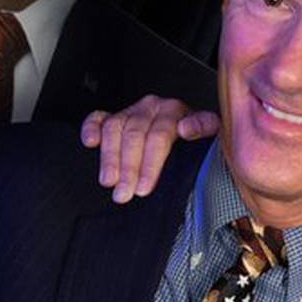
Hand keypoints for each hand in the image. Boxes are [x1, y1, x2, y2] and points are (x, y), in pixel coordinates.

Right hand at [80, 95, 219, 202]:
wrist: (190, 136)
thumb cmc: (197, 141)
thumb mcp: (211, 134)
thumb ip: (204, 127)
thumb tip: (186, 128)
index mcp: (174, 110)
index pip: (158, 136)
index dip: (150, 164)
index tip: (145, 188)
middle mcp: (151, 107)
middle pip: (134, 136)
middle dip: (128, 168)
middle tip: (125, 193)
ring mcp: (132, 111)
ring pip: (114, 129)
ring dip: (109, 157)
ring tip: (109, 182)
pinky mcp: (115, 117)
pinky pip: (99, 119)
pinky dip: (91, 128)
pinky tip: (90, 142)